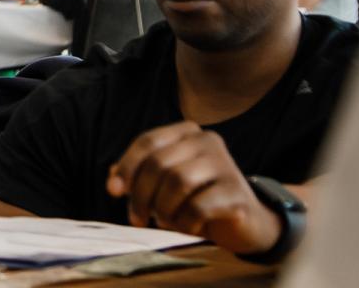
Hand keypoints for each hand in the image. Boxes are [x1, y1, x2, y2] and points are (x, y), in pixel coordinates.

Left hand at [106, 122, 281, 255]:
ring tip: (164, 221)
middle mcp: (207, 141)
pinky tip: (186, 227)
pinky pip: (198, 207)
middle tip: (137, 218)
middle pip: (159, 163)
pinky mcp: (236, 192)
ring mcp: (225, 164)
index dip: (127, 166)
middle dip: (141, 194)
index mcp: (188, 132)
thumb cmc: (199, 198)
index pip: (148, 141)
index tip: (113, 191)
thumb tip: (112, 178)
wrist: (246, 222)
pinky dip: (184, 222)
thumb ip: (140, 175)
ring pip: (178, 181)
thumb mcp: (166, 183)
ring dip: (162, 208)